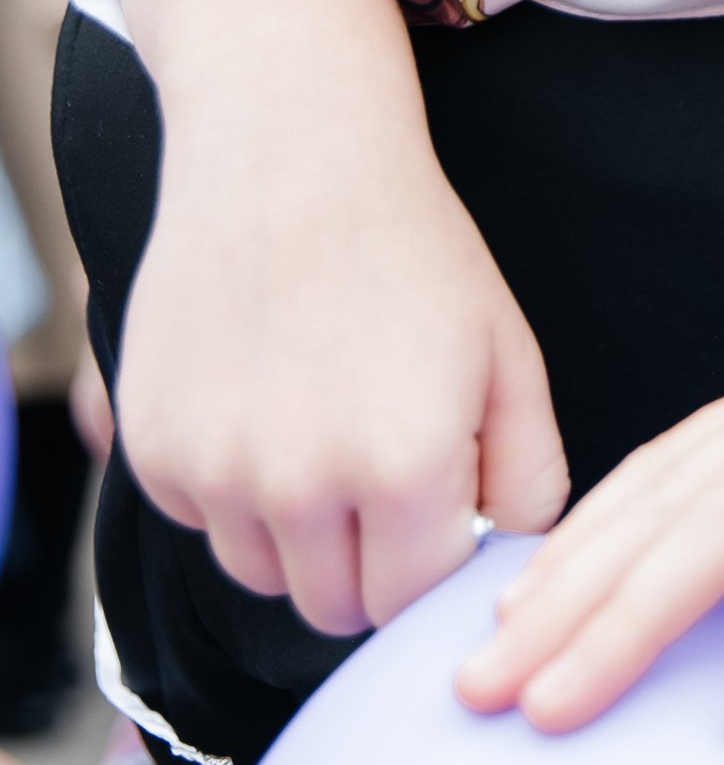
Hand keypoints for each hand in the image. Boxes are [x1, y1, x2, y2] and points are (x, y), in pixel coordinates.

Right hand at [115, 0, 568, 635]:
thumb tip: (510, 565)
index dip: (433, 566)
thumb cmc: (414, 253)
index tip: (440, 517)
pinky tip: (264, 400)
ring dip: (298, 534)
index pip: (415, 602)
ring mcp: (216, 471)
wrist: (290, 155)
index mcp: (405, 469)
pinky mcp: (153, 450)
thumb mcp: (508, 354)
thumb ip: (528, 478)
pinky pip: (203, 519)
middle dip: (368, 565)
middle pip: (335, 609)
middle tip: (386, 478)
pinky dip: (233, 488)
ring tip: (325, 428)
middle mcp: (300, 485)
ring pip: (264, 572)